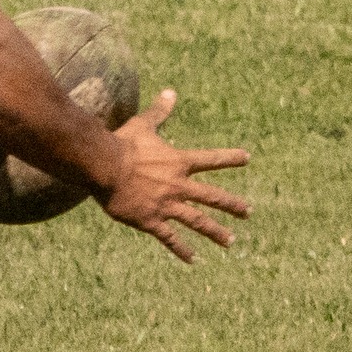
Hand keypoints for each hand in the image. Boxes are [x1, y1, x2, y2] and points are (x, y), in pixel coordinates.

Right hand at [95, 90, 250, 262]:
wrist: (105, 166)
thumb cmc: (122, 144)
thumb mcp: (143, 125)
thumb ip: (159, 112)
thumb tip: (171, 91)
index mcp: (178, 163)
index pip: (210, 159)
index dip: (229, 158)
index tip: (247, 158)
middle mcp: (178, 186)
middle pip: (212, 196)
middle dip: (232, 205)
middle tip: (247, 212)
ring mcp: (166, 205)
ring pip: (198, 221)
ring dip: (215, 232)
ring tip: (231, 242)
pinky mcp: (151, 220)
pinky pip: (170, 238)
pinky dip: (181, 249)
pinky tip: (193, 259)